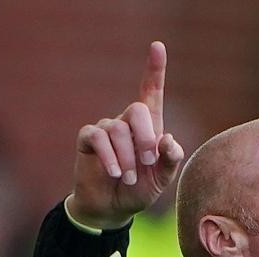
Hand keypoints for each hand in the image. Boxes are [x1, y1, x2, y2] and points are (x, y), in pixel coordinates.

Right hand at [67, 41, 184, 229]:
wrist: (112, 208)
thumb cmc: (140, 190)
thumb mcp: (162, 179)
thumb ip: (170, 160)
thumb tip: (168, 139)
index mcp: (149, 127)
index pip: (151, 92)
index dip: (154, 69)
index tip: (157, 46)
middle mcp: (126, 122)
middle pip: (137, 110)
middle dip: (146, 137)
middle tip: (149, 162)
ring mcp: (106, 129)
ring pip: (118, 131)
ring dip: (127, 159)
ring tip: (129, 178)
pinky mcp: (88, 139)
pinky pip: (98, 138)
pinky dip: (110, 157)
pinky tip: (115, 173)